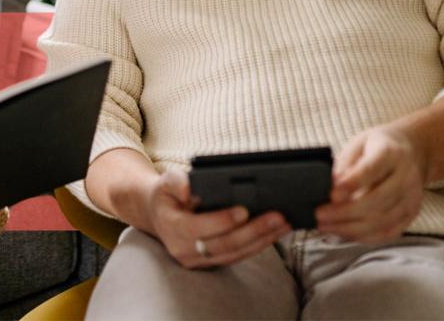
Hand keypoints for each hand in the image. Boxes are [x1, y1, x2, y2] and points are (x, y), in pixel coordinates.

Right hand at [147, 169, 290, 268]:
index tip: (244, 210)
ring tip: (283, 224)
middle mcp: (184, 249)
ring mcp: (198, 260)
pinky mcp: (212, 262)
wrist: (159, 214)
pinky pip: (238, 256)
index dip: (222, 220)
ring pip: (235, 253)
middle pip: (224, 244)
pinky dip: (259, 244)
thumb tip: (190, 187)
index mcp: (172, 227)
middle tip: (277, 217)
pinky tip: (275, 232)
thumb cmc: (167, 194)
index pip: (199, 227)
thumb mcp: (166, 181)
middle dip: (253, 231)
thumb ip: (177, 181)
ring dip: (262, 240)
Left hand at [316, 126, 424, 242]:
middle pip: (378, 200)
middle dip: (345, 212)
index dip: (352, 184)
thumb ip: (344, 164)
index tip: (331, 194)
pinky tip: (343, 233)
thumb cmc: (376, 147)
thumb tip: (331, 187)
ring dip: (350, 228)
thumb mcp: (357, 145)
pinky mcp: (411, 215)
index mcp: (392, 153)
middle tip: (319, 214)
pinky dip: (364, 237)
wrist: (409, 152)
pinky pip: (388, 232)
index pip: (373, 169)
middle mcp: (407, 177)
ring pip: (383, 221)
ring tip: (325, 226)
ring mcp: (412, 198)